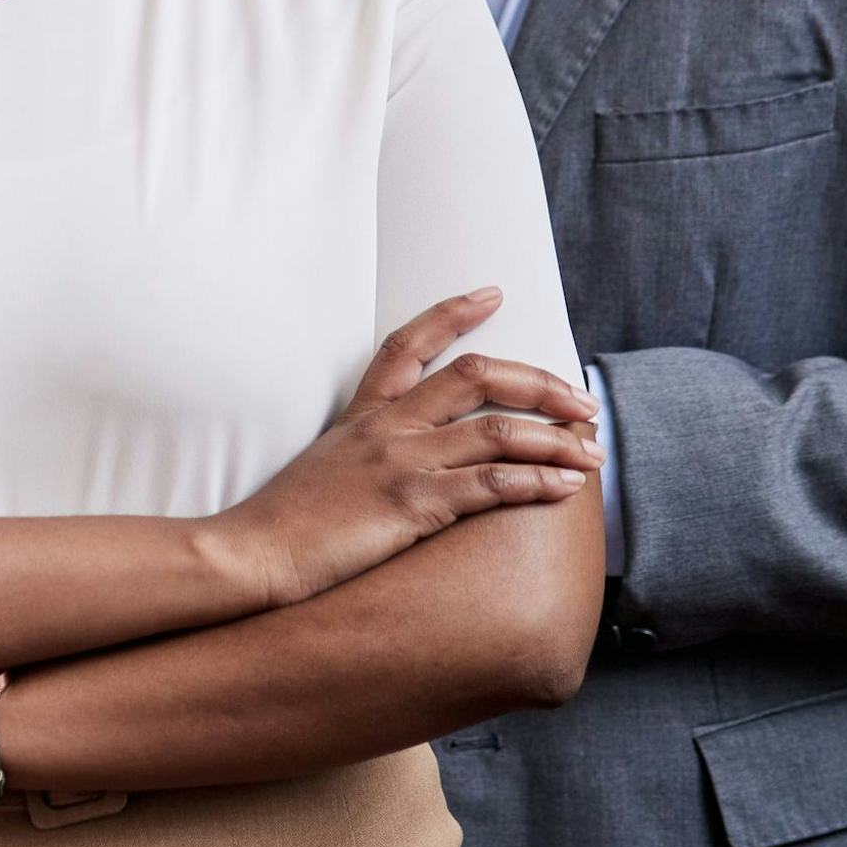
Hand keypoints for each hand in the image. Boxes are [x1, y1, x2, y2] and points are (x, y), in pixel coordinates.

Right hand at [201, 289, 601, 610]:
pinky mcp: (412, 504)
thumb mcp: (325, 469)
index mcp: (363, 415)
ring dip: (556, 439)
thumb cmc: (285, 523)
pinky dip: (537, 482)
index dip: (453, 313)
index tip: (493, 293)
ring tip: (593, 451)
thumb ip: (365, 454)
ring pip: (498, 431)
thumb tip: (401, 461)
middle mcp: (386, 428)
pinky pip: (490, 485)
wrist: (253, 554)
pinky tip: (566, 488)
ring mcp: (400, 463)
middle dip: (540, 383)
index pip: (409, 343)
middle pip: (476, 376)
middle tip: (581, 399)